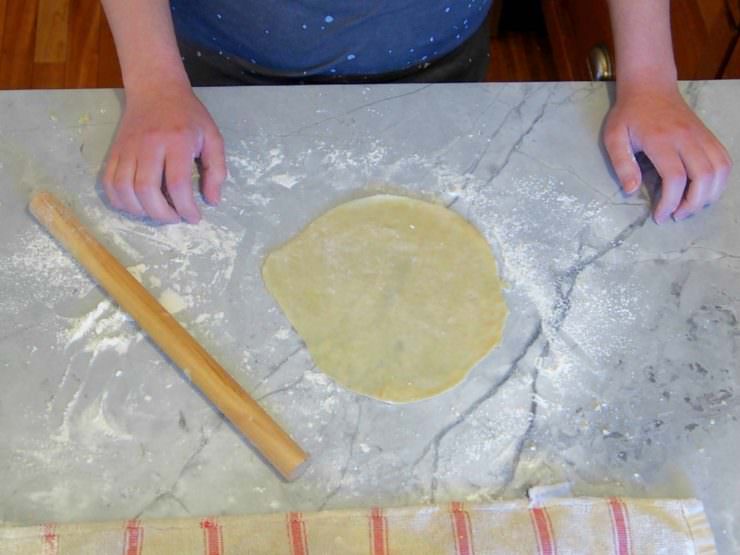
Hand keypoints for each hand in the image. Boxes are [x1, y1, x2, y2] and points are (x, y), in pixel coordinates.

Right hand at [102, 83, 225, 223]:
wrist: (156, 88)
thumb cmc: (188, 115)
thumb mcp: (212, 136)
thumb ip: (216, 169)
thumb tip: (212, 201)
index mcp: (177, 141)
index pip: (177, 183)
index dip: (186, 207)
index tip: (194, 218)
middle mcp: (149, 145)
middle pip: (146, 189)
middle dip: (161, 214)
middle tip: (175, 219)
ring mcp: (127, 148)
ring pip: (123, 188)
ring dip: (139, 210)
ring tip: (156, 213)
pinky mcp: (114, 150)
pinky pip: (108, 181)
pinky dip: (119, 200)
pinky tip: (135, 206)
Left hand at [603, 84, 731, 222]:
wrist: (650, 86)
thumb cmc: (629, 114)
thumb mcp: (614, 137)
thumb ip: (622, 164)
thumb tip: (632, 190)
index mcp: (661, 140)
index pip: (675, 178)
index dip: (670, 202)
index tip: (659, 216)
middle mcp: (686, 137)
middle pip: (703, 176)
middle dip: (693, 203)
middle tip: (676, 215)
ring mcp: (701, 135)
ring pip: (720, 169)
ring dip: (710, 194)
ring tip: (691, 206)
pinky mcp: (708, 135)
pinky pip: (724, 160)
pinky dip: (719, 180)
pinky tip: (704, 190)